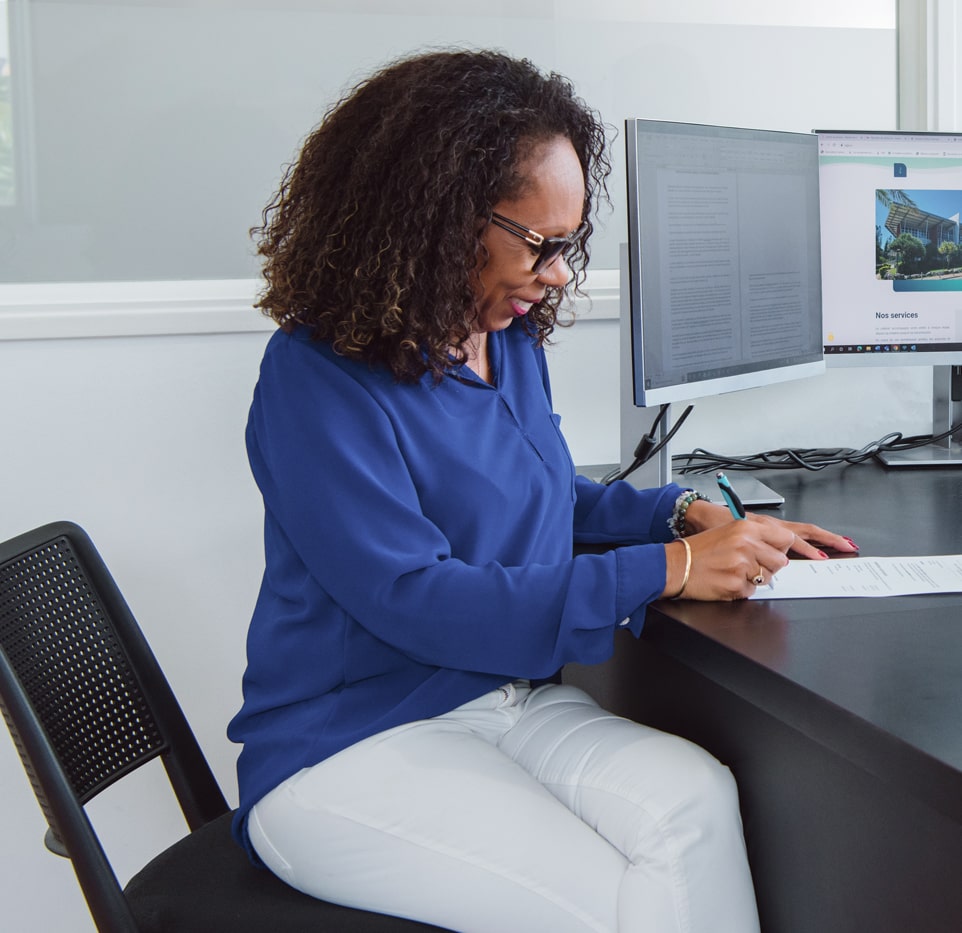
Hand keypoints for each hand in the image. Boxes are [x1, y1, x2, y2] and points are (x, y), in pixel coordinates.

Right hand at [664, 501, 859, 600]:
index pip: (786, 537)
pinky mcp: (737, 584)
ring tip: (731, 572)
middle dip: (769, 567)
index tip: (824, 552)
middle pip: (781, 561)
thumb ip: (755, 538)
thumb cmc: (697, 551)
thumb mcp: (728, 533)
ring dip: (754, 579)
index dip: (800, 548)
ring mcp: (743, 565)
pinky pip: (752, 591)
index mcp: (746, 527)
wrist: (673, 565)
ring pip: (768, 577)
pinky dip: (741, 590)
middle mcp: (747, 544)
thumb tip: (782, 550)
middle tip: (747, 565)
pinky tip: (725, 582)